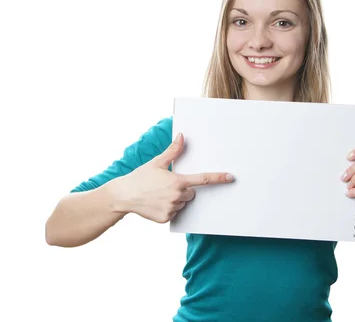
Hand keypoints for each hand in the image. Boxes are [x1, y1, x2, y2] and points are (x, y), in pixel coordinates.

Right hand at [118, 133, 233, 223]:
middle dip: (183, 189)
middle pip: (191, 193)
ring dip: (176, 199)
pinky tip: (156, 203)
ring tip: (159, 194)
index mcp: (177, 181)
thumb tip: (182, 136)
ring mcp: (172, 209)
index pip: (202, 179)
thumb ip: (173, 151)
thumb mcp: (157, 162)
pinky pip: (174, 213)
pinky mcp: (166, 218)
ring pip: (183, 203)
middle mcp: (177, 196)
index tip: (230, 177)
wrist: (124, 195)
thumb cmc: (141, 177)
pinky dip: (168, 209)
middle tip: (166, 185)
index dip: (218, 178)